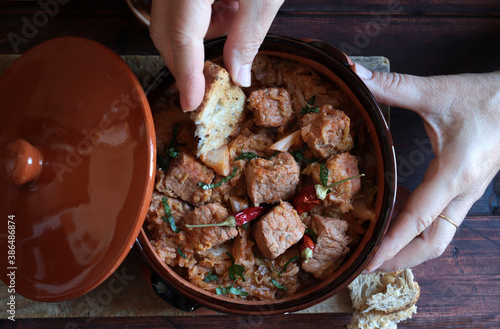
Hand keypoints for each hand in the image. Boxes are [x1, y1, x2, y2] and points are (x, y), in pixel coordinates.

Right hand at [150, 0, 283, 111]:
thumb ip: (248, 36)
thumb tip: (238, 76)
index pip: (181, 37)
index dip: (187, 75)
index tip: (191, 104)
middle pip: (164, 32)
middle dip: (186, 61)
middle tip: (212, 79)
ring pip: (170, 22)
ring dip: (199, 35)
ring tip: (234, 16)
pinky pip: (179, 9)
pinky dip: (202, 18)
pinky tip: (228, 4)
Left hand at [355, 64, 499, 270]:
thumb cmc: (488, 98)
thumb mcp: (439, 92)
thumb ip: (395, 86)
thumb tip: (357, 75)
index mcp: (455, 174)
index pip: (420, 219)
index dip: (393, 242)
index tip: (371, 259)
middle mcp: (462, 192)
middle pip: (434, 242)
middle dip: (402, 258)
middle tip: (369, 265)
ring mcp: (466, 193)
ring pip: (440, 235)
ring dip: (410, 246)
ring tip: (379, 248)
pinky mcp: (465, 188)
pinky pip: (442, 219)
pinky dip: (418, 227)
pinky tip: (398, 213)